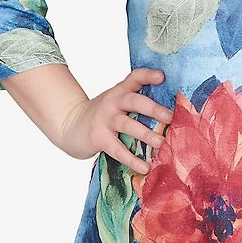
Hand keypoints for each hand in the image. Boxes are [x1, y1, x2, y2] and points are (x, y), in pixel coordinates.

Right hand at [59, 67, 173, 174]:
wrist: (70, 125)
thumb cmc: (103, 115)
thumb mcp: (117, 102)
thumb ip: (137, 103)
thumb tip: (171, 115)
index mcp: (120, 91)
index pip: (134, 77)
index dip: (148, 75)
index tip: (162, 77)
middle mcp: (113, 102)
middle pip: (134, 101)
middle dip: (153, 109)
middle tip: (170, 118)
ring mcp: (105, 119)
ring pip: (128, 125)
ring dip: (146, 135)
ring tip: (162, 143)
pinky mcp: (99, 138)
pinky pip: (118, 150)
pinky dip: (133, 160)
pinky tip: (145, 167)